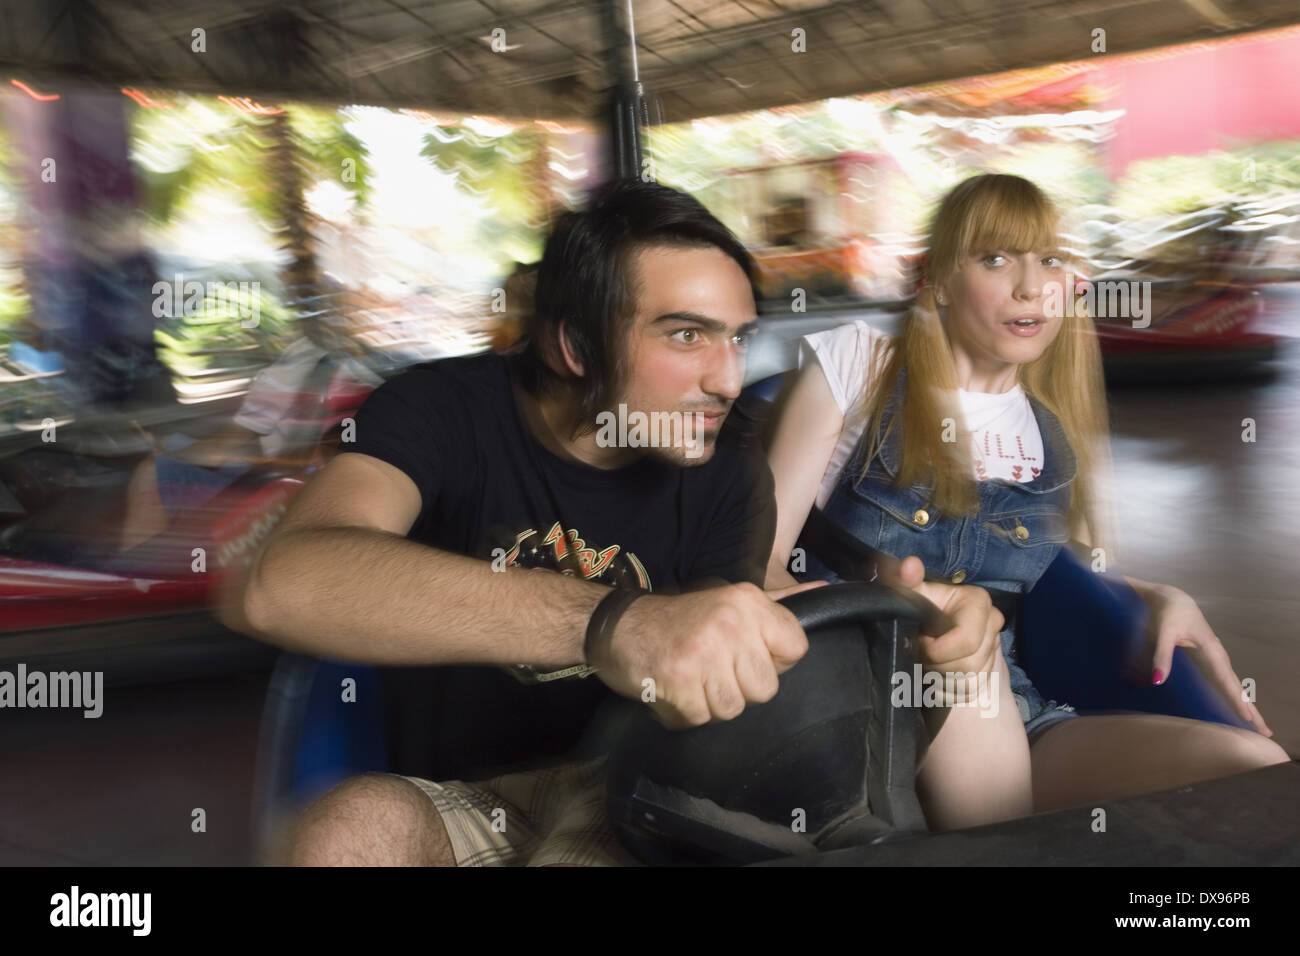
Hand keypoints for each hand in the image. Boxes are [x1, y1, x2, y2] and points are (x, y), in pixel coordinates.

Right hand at [587, 580, 823, 728]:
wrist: (617, 626)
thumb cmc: (679, 618)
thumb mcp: (729, 600)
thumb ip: (778, 603)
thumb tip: (823, 591)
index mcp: (748, 603)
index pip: (796, 649)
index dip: (773, 661)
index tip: (747, 655)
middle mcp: (731, 625)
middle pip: (766, 689)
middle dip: (740, 688)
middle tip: (713, 669)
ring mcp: (704, 654)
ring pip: (734, 709)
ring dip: (711, 703)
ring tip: (692, 679)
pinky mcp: (680, 682)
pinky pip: (701, 719)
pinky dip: (685, 713)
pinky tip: (673, 689)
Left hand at [880, 555, 1002, 680]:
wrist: (939, 636)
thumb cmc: (924, 612)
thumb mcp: (915, 595)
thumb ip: (906, 581)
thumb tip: (909, 565)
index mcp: (979, 602)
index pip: (967, 640)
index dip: (938, 650)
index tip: (919, 645)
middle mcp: (994, 624)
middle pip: (967, 665)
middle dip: (937, 665)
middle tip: (920, 655)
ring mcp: (994, 651)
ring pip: (967, 681)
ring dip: (940, 677)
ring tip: (927, 663)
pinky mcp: (989, 674)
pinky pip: (967, 692)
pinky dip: (945, 688)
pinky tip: (936, 675)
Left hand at [1145, 585, 1272, 735]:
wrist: (1173, 600)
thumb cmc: (1169, 615)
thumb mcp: (1162, 632)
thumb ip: (1161, 655)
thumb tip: (1157, 681)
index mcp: (1211, 650)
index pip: (1226, 680)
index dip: (1236, 700)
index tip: (1249, 719)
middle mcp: (1218, 656)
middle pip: (1236, 686)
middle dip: (1250, 708)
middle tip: (1266, 732)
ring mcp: (1216, 657)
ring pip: (1233, 684)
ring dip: (1245, 703)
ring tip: (1257, 724)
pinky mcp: (1210, 658)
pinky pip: (1225, 680)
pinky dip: (1234, 694)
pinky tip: (1238, 704)